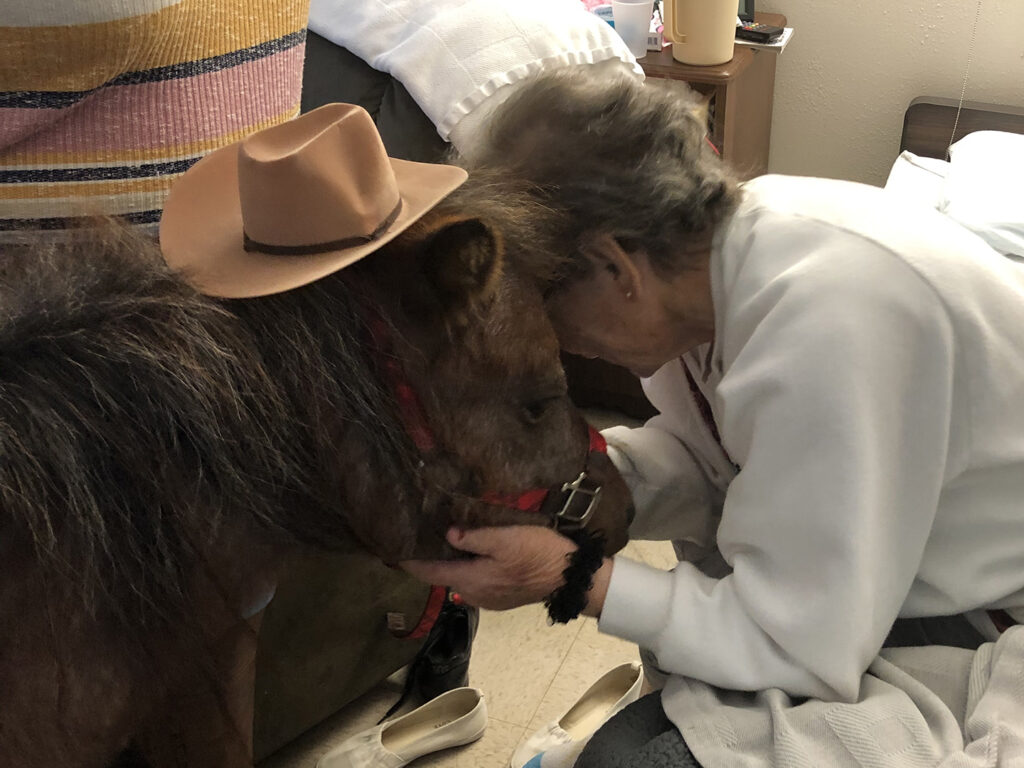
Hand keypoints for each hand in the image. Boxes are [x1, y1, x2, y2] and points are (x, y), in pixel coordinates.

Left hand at [401, 526, 578, 610]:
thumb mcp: (505, 538)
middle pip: (444, 578)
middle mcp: (474, 594)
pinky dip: (467, 570)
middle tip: (421, 537)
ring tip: (445, 542)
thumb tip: (448, 535)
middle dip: (431, 561)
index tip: (392, 553)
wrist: (570, 577)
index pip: (430, 574)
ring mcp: (489, 599)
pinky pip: (475, 583)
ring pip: (460, 580)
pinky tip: (472, 554)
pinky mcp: (501, 598)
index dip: (411, 564)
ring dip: (452, 565)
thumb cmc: (537, 553)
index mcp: (471, 580)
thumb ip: (474, 538)